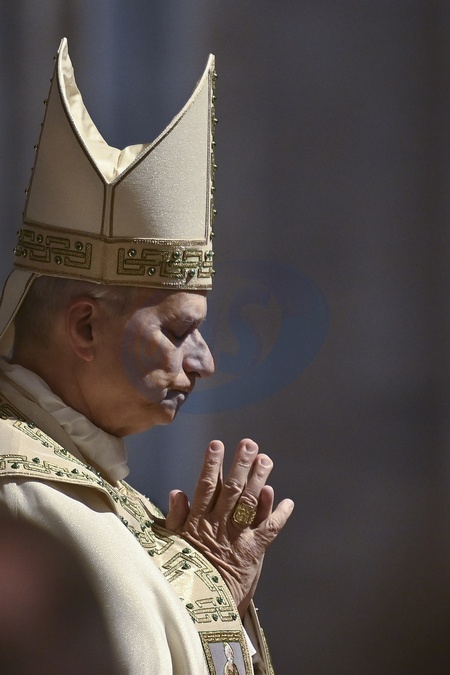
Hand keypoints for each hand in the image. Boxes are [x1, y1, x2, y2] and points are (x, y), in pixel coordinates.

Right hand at [165, 439, 293, 615]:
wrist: (198, 609)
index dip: (212, 464)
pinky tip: (288, 501)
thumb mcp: (171, 545)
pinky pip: (269, 530)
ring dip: (260, 480)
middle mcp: (219, 525)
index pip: (206, 486)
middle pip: (233, 489)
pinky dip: (280, 515)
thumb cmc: (181, 575)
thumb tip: (177, 491)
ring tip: (267, 459)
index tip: (217, 444)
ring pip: (251, 503)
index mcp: (198, 521)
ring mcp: (237, 537)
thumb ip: (175, 517)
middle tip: (249, 444)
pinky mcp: (253, 552)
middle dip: (241, 464)